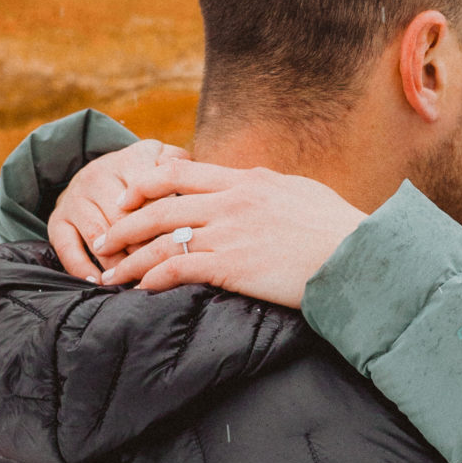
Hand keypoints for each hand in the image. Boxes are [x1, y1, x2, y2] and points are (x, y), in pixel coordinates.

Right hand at [47, 140, 191, 278]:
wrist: (98, 174)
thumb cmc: (142, 175)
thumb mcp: (162, 160)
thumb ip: (179, 163)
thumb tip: (189, 176)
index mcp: (129, 159)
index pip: (150, 193)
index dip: (166, 221)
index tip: (180, 242)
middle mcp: (97, 175)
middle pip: (123, 218)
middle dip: (144, 247)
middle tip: (162, 268)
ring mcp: (75, 198)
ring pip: (99, 235)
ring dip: (118, 261)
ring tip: (136, 279)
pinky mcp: (57, 220)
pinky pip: (66, 248)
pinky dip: (81, 268)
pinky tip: (98, 282)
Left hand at [92, 162, 365, 305]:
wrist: (359, 256)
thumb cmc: (338, 228)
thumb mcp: (299, 192)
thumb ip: (267, 189)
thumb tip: (255, 185)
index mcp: (246, 179)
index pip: (179, 173)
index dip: (143, 185)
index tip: (125, 199)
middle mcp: (232, 201)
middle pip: (159, 206)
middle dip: (122, 224)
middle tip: (102, 240)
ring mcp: (230, 233)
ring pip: (161, 240)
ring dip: (128, 258)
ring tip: (108, 275)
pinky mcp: (233, 266)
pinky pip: (179, 268)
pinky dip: (153, 278)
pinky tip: (140, 289)